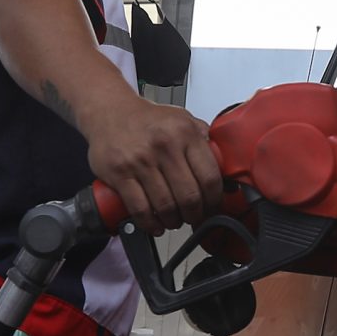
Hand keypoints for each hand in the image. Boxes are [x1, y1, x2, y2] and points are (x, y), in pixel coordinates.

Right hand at [75, 93, 222, 231]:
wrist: (110, 111)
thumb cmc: (147, 120)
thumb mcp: (183, 120)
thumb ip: (205, 144)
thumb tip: (226, 176)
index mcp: (184, 133)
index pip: (209, 177)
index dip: (214, 200)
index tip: (212, 207)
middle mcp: (164, 145)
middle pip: (189, 196)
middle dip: (194, 214)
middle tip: (193, 217)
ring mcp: (140, 160)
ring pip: (165, 206)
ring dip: (173, 221)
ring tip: (174, 220)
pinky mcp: (120, 173)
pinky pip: (140, 209)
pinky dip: (150, 223)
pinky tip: (155, 224)